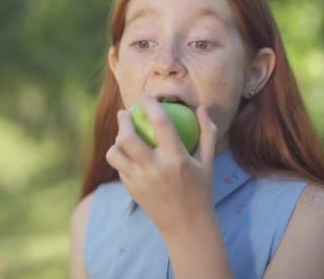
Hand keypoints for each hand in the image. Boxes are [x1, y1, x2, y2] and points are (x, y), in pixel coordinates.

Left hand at [106, 94, 218, 235]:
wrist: (186, 226)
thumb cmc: (201, 190)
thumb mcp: (208, 162)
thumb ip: (207, 133)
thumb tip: (201, 108)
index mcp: (177, 159)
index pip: (160, 122)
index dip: (150, 105)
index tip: (145, 97)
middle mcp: (156, 169)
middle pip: (128, 137)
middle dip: (123, 120)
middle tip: (125, 113)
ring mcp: (140, 180)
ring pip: (116, 153)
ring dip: (116, 140)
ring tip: (123, 135)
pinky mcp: (131, 190)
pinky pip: (119, 167)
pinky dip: (121, 157)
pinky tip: (127, 154)